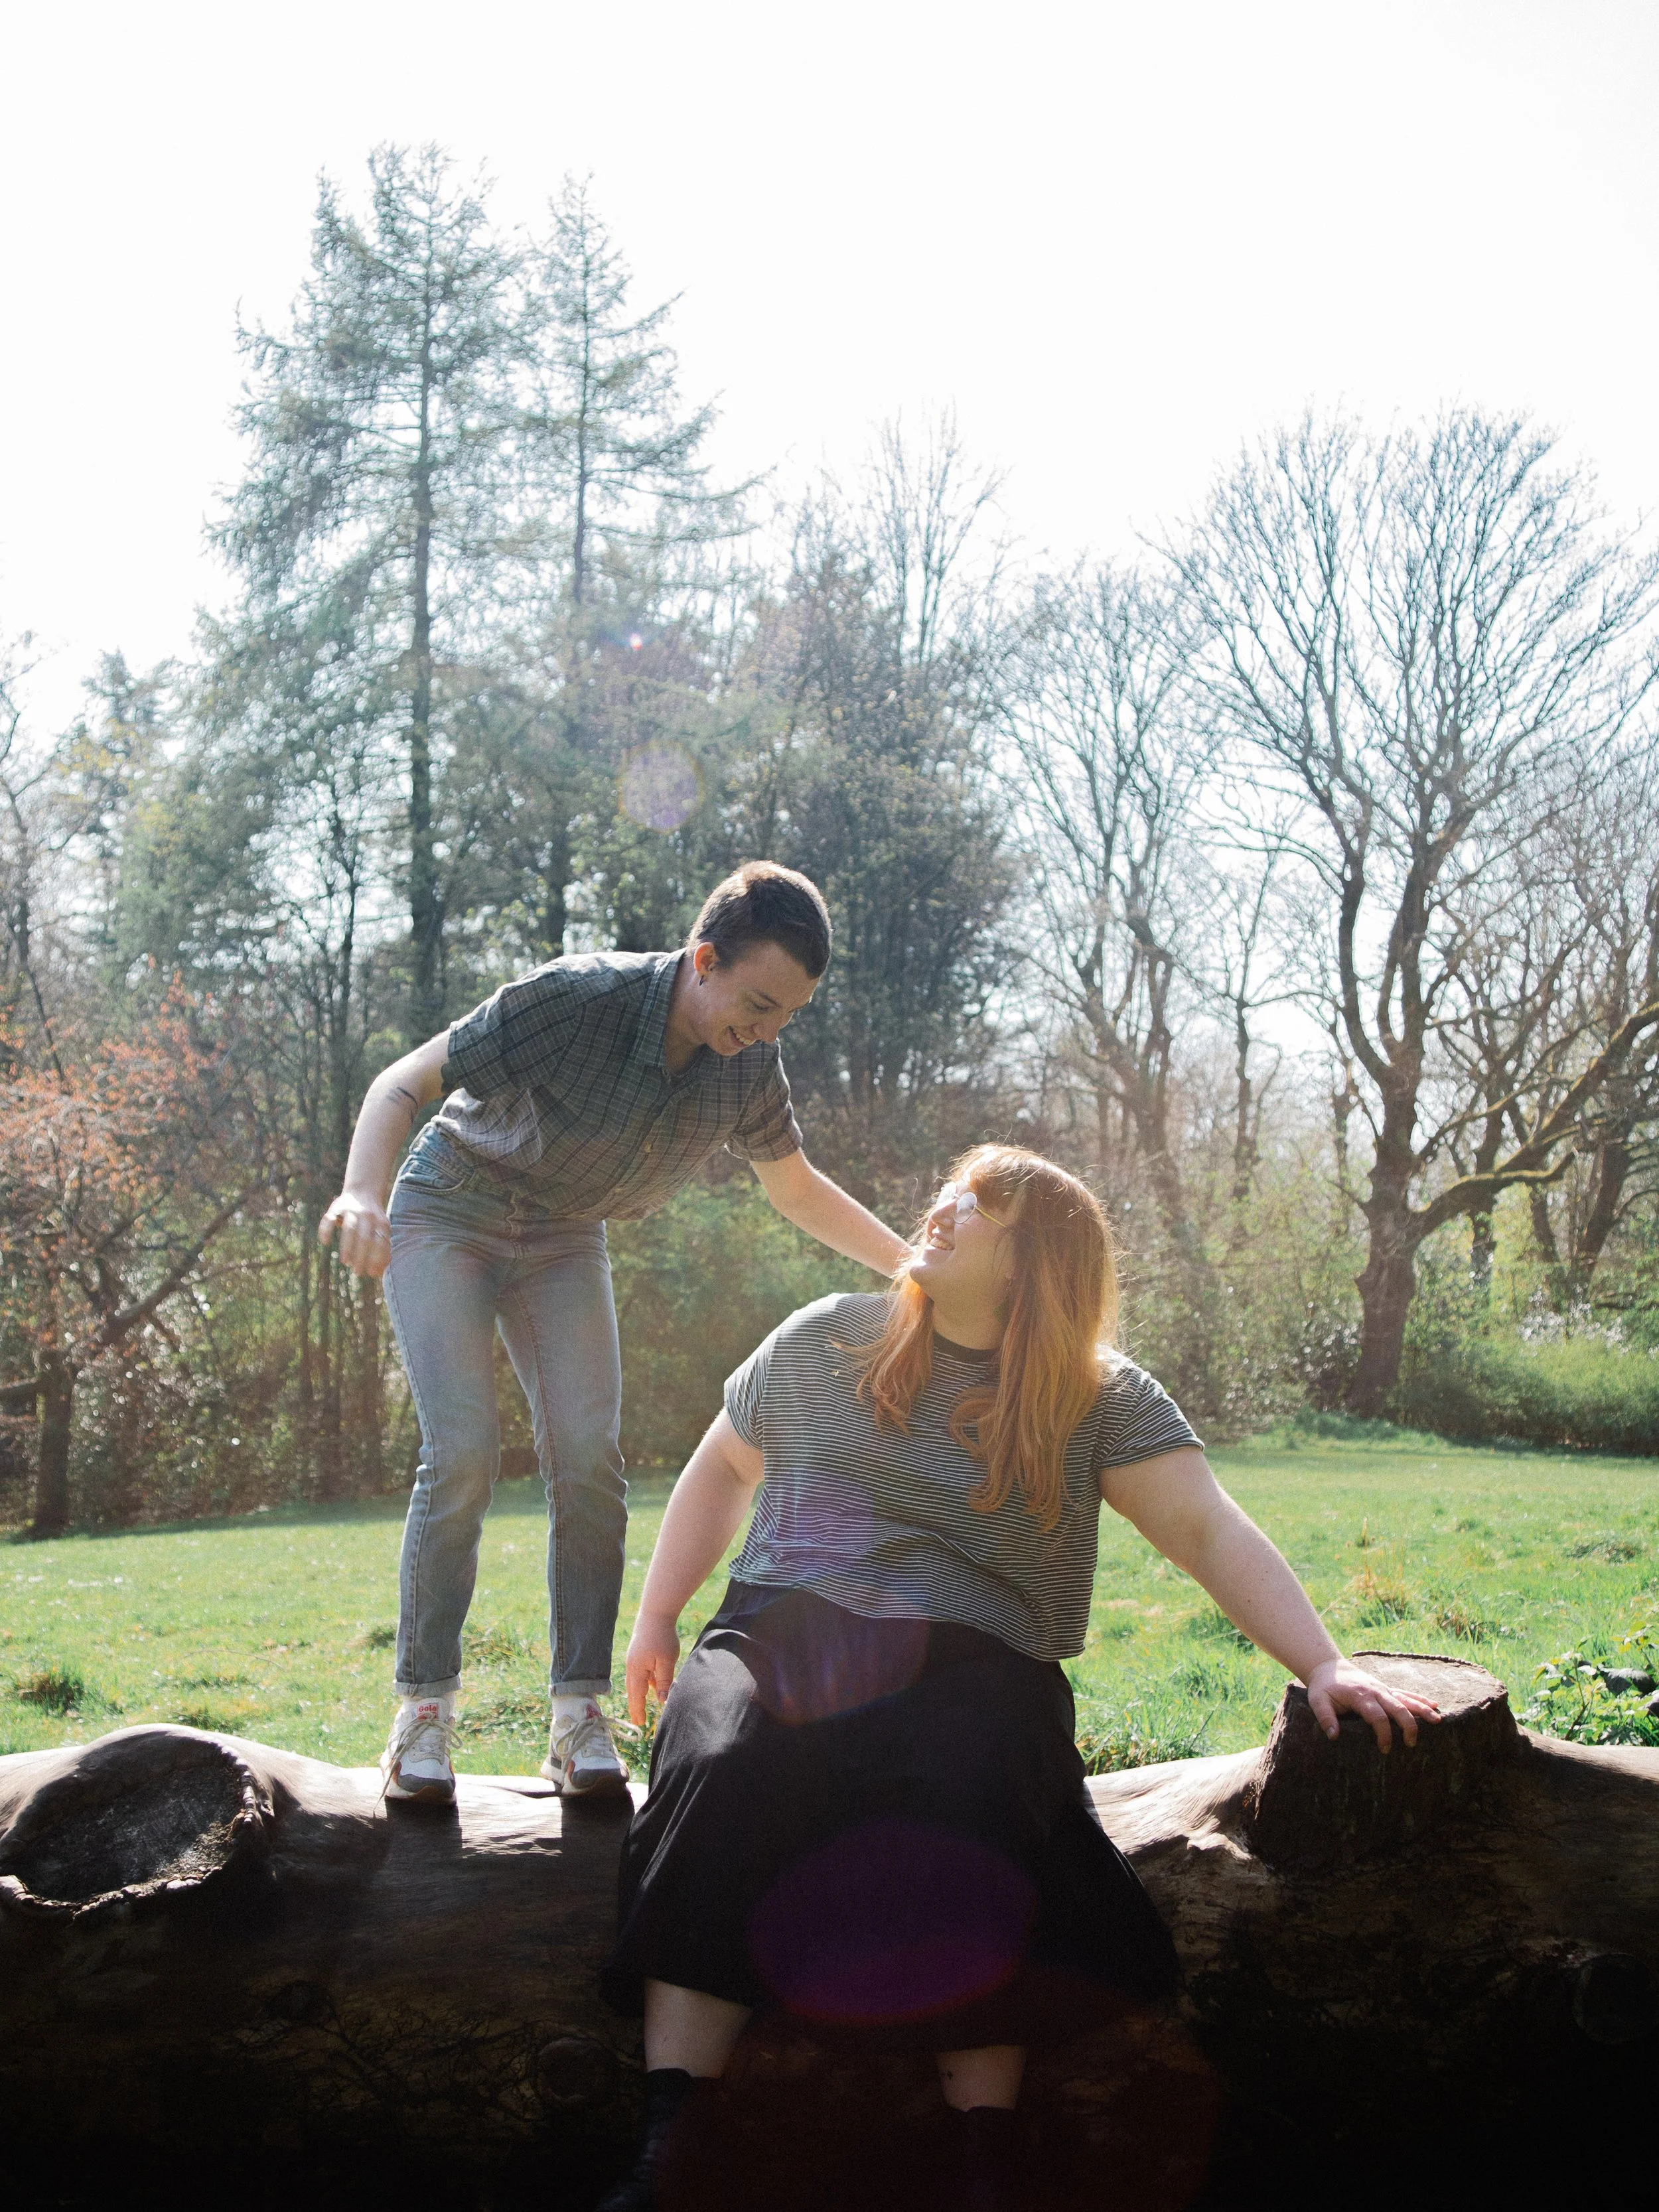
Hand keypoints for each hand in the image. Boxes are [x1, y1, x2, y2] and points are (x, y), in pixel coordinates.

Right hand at [318, 1191, 392, 1278]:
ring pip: (349, 1229)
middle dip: (361, 1257)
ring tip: (345, 1262)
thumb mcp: (382, 1229)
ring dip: (347, 1247)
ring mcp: (351, 1210)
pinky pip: (329, 1218)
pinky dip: (325, 1230)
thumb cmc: (373, 1219)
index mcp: (381, 1222)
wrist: (363, 1191)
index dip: (376, 1259)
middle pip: (364, 1238)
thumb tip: (379, 1273)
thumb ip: (382, 1248)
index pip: (380, 1243)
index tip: (371, 1274)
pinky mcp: (336, 1207)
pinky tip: (325, 1242)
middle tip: (357, 1272)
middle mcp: (367, 1215)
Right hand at [626, 1609, 680, 1724]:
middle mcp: (632, 1666)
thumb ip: (663, 1682)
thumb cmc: (662, 1636)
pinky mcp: (638, 1653)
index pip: (637, 1696)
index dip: (639, 1710)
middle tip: (638, 1720)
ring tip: (643, 1706)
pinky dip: (645, 1681)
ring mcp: (634, 1659)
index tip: (640, 1724)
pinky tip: (652, 1685)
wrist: (655, 1612)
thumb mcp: (666, 1661)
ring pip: (637, 1681)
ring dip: (640, 1694)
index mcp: (637, 1670)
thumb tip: (662, 1701)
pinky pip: (641, 1672)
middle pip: (634, 1690)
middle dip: (636, 1705)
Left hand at [1305, 1658, 1440, 1752]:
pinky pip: (1406, 1693)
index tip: (1384, 1749)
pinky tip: (1434, 1706)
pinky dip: (1420, 1699)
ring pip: (1406, 1699)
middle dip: (1407, 1725)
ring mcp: (1383, 1689)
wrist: (1329, 1667)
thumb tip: (1334, 1736)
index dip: (1383, 1734)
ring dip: (1422, 1710)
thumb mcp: (1317, 1701)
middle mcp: (1376, 1691)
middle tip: (1411, 1744)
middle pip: (1397, 1707)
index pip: (1377, 1717)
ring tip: (1437, 1721)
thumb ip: (1325, 1717)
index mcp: (1360, 1696)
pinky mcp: (1386, 1688)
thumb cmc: (1323, 1688)